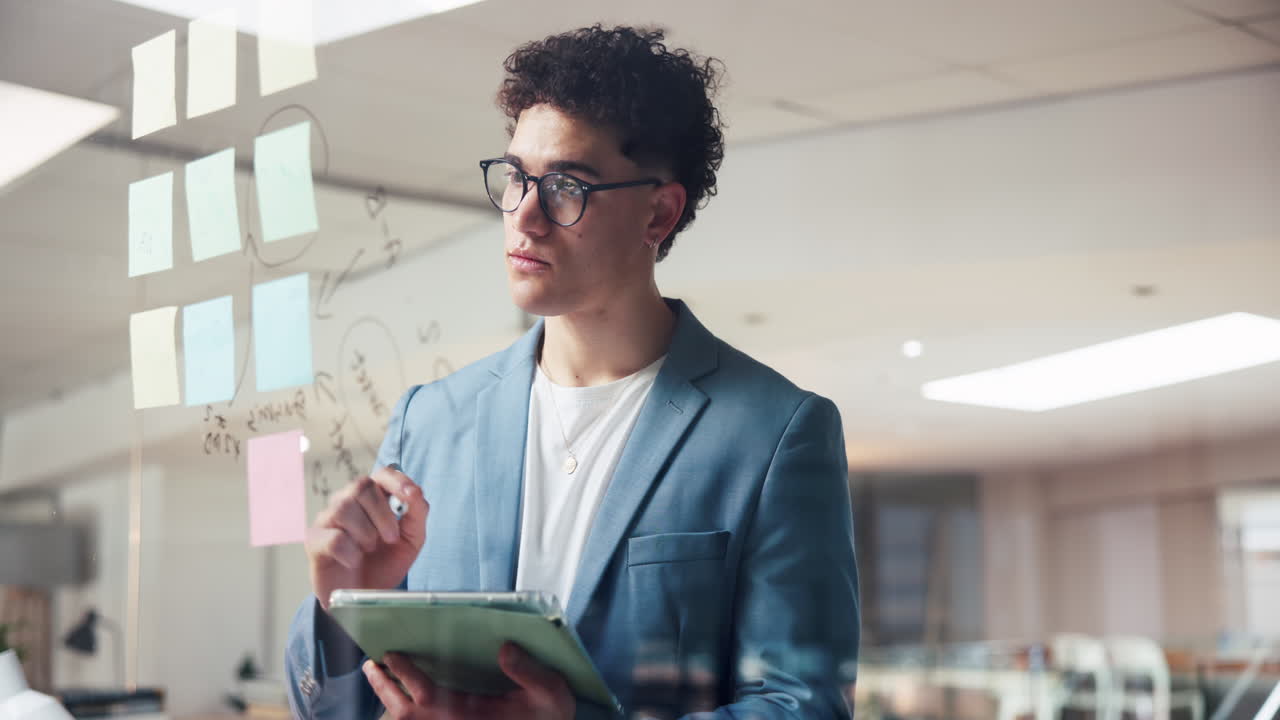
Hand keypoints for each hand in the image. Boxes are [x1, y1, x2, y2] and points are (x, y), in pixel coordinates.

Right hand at [305, 465, 427, 609]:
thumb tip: (415, 492)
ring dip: (366, 532)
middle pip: (361, 486)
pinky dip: (350, 552)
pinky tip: (354, 561)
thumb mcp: (411, 540)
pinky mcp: (315, 541)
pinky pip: (333, 538)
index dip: (397, 480)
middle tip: (391, 539)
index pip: (382, 474)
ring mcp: (328, 519)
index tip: (410, 495)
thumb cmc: (384, 563)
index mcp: (373, 499)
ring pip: (344, 507)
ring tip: (369, 549)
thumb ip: (417, 514)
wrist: (363, 597)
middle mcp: (348, 502)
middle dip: (383, 514)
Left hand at [364, 642, 574, 719]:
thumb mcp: (550, 693)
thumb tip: (505, 647)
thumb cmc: (548, 717)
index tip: (391, 654)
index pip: (426, 696)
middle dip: (384, 688)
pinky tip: (400, 697)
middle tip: (372, 665)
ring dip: (389, 700)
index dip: (405, 675)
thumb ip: (530, 672)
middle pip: (404, 713)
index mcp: (471, 715)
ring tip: (378, 676)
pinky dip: (403, 712)